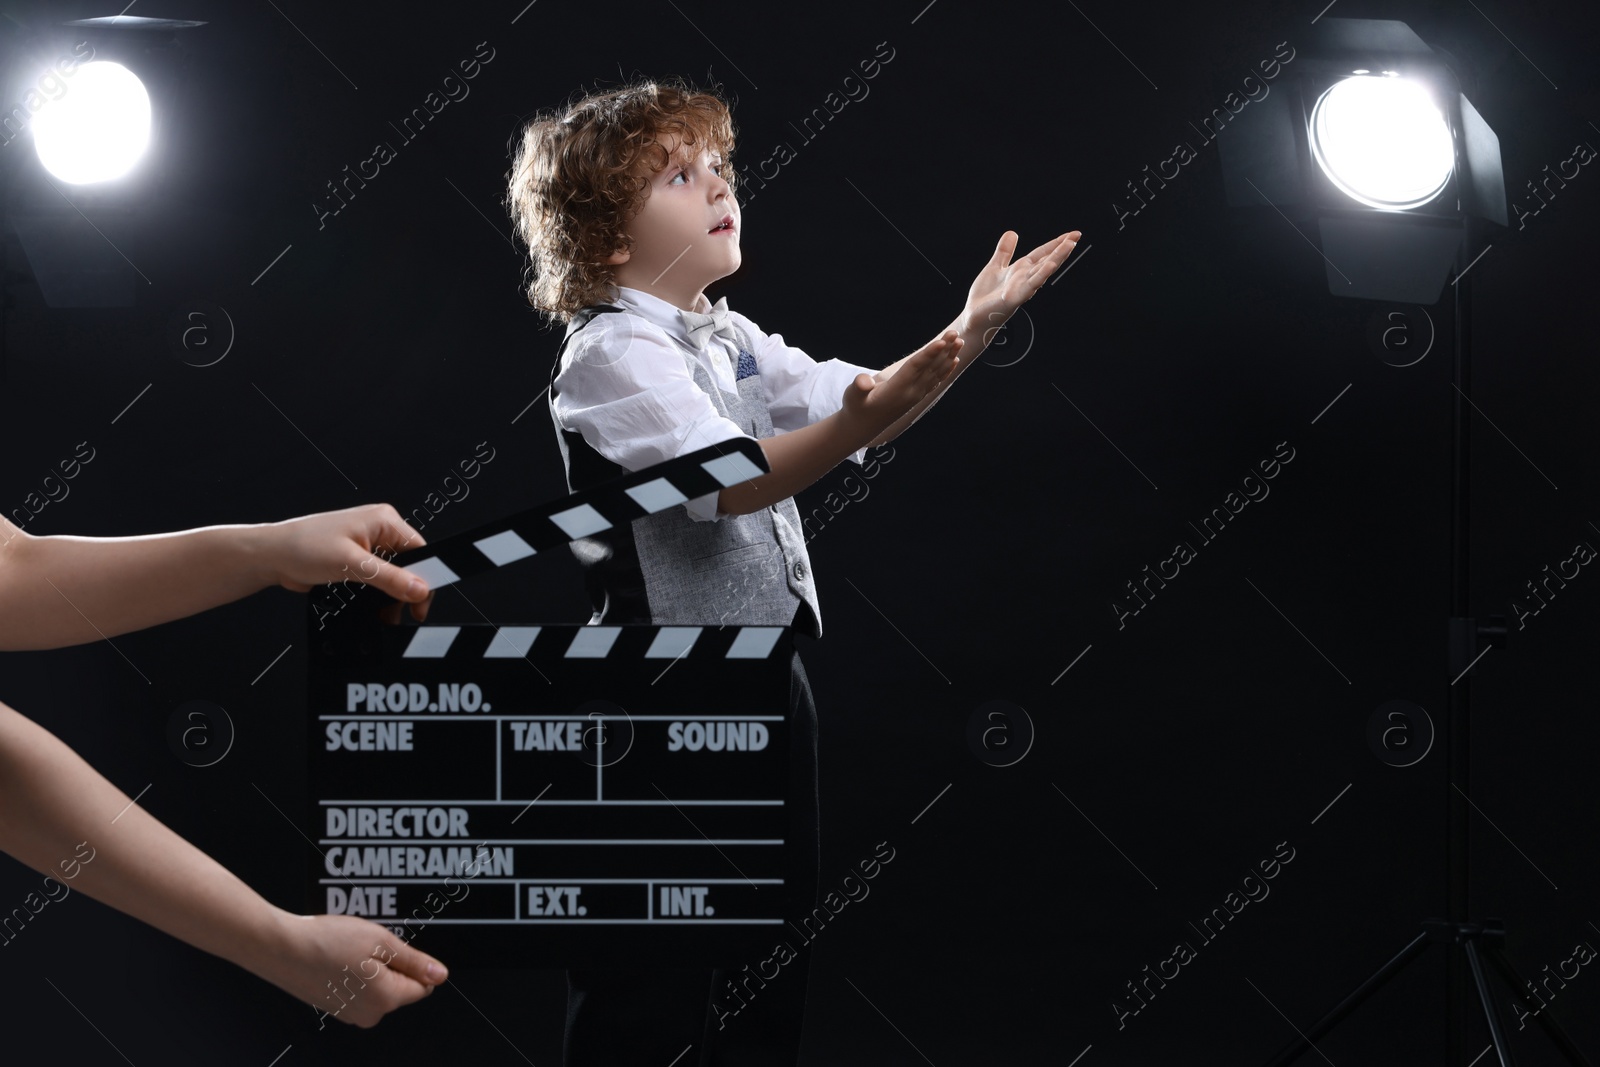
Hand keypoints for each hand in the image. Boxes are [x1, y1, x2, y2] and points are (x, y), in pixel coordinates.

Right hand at [258, 912, 447, 1028]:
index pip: (423, 985)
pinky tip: (338, 957)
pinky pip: (360, 988)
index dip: (413, 961)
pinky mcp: (336, 1008)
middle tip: (368, 944)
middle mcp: (369, 1014)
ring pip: (380, 986)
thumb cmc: (326, 941)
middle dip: (391, 963)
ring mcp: (351, 1014)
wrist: (280, 948)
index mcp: (385, 999)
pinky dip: (355, 972)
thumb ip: (414, 961)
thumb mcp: (381, 941)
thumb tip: (440, 975)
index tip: (392, 946)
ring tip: (349, 949)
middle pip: (401, 986)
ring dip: (372, 966)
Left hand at [263, 505, 433, 622]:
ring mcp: (367, 545)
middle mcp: (378, 530)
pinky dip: (378, 595)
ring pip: (394, 575)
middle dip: (405, 591)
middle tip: (401, 613)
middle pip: (409, 565)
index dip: (425, 578)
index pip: (420, 551)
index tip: (421, 604)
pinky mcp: (356, 560)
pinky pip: (378, 579)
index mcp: (384, 520)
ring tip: (384, 614)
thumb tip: (419, 589)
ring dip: (390, 596)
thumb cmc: (302, 547)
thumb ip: (390, 578)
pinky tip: (372, 606)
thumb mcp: (352, 564)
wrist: (270, 556)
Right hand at [842, 332, 962, 438]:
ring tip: (959, 342)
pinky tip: (953, 361)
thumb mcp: (853, 397)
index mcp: (897, 389)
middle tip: (956, 333)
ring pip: (936, 373)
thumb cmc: (857, 407)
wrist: (863, 426)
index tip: (942, 342)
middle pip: (931, 367)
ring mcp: (916, 395)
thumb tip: (864, 382)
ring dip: (948, 357)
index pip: (916, 368)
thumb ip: (859, 388)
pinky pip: (935, 381)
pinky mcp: (917, 396)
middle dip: (944, 350)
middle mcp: (911, 392)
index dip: (929, 354)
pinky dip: (946, 370)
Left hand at [962, 230, 1080, 336]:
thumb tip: (1012, 233)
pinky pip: (1029, 286)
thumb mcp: (995, 267)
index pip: (1042, 253)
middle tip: (1076, 236)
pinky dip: (1040, 276)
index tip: (1072, 234)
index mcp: (1021, 270)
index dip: (1056, 243)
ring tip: (1070, 245)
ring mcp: (1021, 289)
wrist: (973, 317)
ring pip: (1043, 271)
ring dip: (1057, 258)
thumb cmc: (985, 296)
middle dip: (1062, 249)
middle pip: (1047, 260)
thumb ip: (1005, 251)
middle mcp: (1025, 278)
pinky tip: (1049, 266)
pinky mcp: (1013, 298)